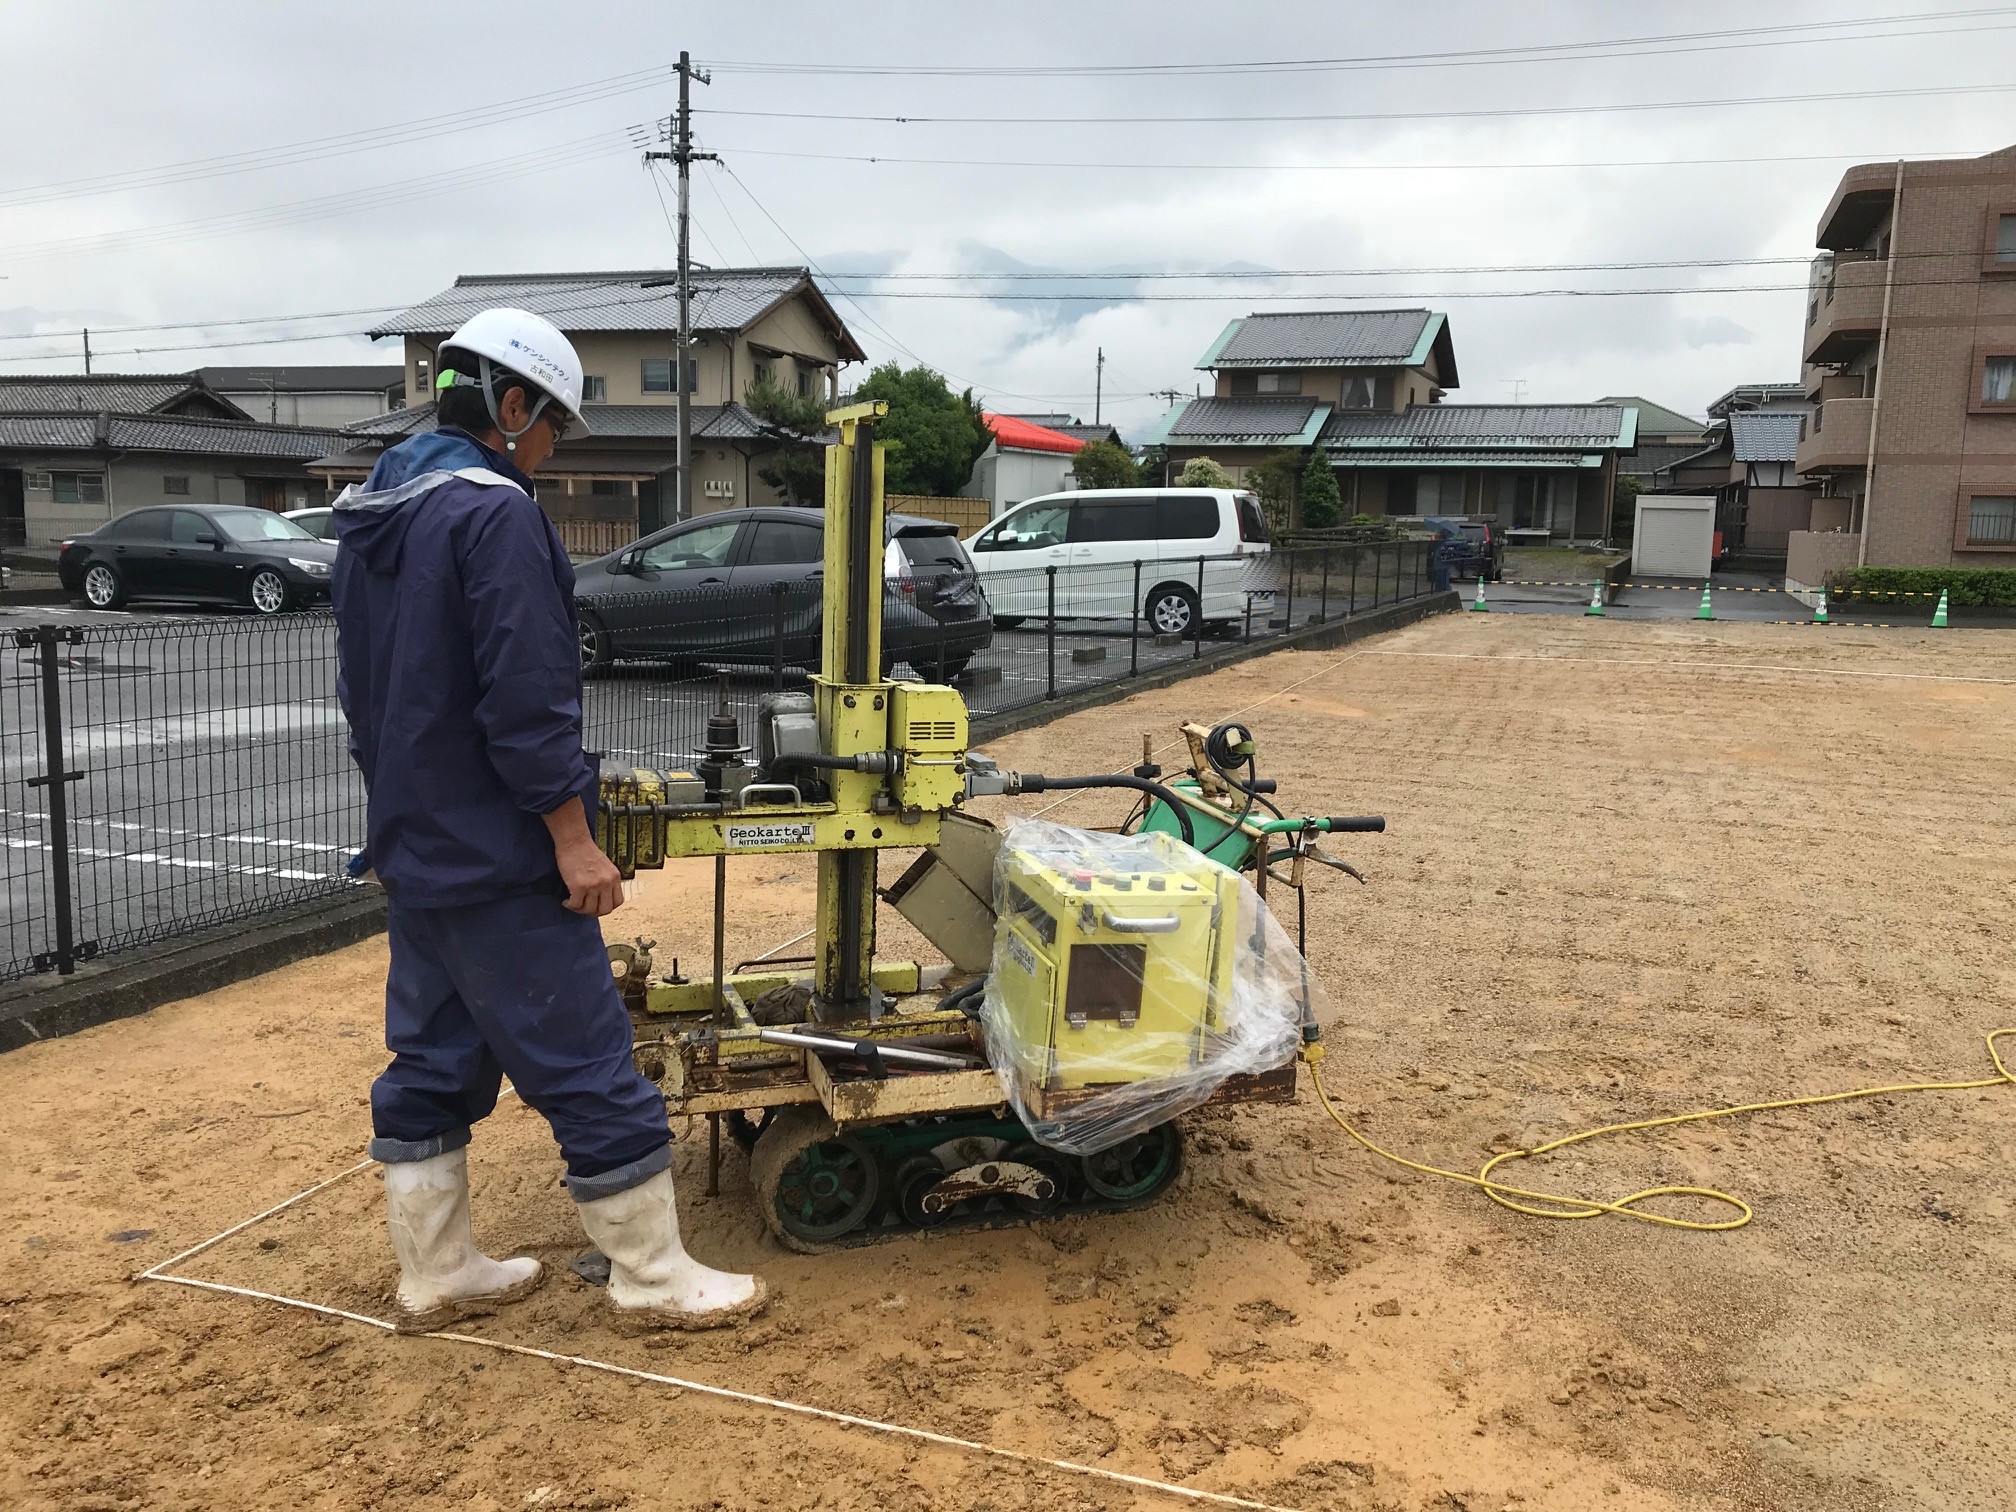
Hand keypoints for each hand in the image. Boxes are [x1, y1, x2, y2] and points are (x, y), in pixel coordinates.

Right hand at [541, 799, 624, 916]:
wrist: (574, 840)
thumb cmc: (585, 851)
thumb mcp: (605, 867)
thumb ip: (606, 881)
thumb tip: (600, 898)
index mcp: (615, 877)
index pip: (617, 902)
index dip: (606, 906)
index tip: (596, 904)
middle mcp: (607, 882)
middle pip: (604, 910)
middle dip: (593, 912)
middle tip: (583, 907)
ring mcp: (594, 885)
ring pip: (589, 910)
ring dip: (579, 909)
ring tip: (573, 903)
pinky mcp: (579, 886)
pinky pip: (575, 905)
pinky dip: (570, 905)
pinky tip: (566, 901)